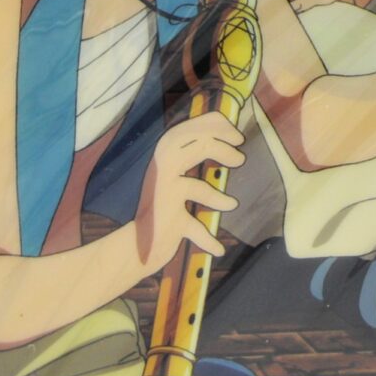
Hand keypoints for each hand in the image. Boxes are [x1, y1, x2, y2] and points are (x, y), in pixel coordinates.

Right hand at [130, 116, 242, 270]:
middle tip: (240, 157)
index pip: (183, 131)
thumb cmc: (160, 211)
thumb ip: (190, 160)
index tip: (235, 133)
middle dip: (220, 148)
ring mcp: (165, 198)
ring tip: (233, 204)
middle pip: (191, 149)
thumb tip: (223, 141)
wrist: (135, 248)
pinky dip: (208, 240)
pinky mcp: (171, 222)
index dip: (211, 126)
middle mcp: (160, 173)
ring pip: (194, 187)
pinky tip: (219, 249)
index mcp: (161, 159)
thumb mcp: (173, 180)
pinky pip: (194, 228)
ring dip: (216, 195)